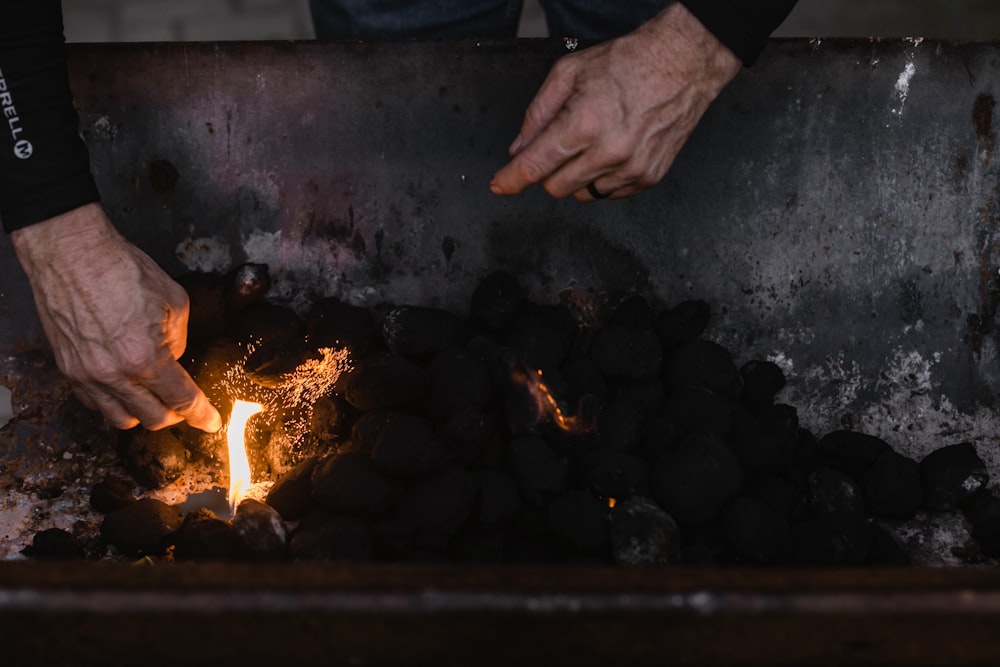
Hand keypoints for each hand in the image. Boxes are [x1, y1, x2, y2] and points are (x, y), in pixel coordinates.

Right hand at [11, 203, 221, 431]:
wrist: (72, 253)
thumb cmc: (122, 270)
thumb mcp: (174, 302)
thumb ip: (179, 340)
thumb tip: (174, 359)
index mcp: (145, 357)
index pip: (182, 400)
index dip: (202, 415)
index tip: (210, 422)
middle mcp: (114, 374)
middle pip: (152, 419)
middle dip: (174, 415)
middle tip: (183, 404)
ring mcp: (86, 375)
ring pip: (119, 419)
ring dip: (142, 413)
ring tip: (153, 397)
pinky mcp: (67, 369)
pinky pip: (93, 403)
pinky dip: (113, 402)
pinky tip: (124, 387)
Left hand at [490, 3, 740, 200]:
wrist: (683, 63)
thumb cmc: (629, 62)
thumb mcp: (570, 72)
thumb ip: (538, 113)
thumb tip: (519, 148)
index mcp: (585, 123)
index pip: (536, 166)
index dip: (511, 180)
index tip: (500, 186)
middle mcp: (609, 152)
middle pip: (556, 187)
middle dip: (549, 170)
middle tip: (561, 144)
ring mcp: (631, 168)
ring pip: (582, 195)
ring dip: (576, 175)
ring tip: (592, 142)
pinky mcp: (648, 177)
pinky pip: (609, 194)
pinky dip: (601, 178)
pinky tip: (611, 150)